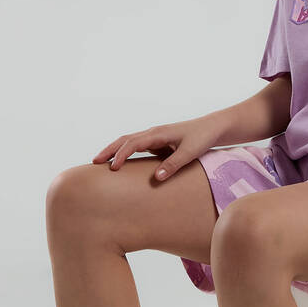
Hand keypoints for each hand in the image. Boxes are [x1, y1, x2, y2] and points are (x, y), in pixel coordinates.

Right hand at [92, 115, 221, 181]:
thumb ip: (173, 165)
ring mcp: (155, 137)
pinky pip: (137, 147)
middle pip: (125, 140)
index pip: (133, 143)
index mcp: (158, 133)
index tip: (112, 168)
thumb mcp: (190, 153)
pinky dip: (125, 153)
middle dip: (109, 150)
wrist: (213, 128)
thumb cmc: (202, 138)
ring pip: (129, 142)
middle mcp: (153, 133)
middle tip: (94, 162)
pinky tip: (121, 164)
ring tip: (101, 163)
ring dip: (115, 151)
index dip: (121, 155)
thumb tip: (156, 179)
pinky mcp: (158, 142)